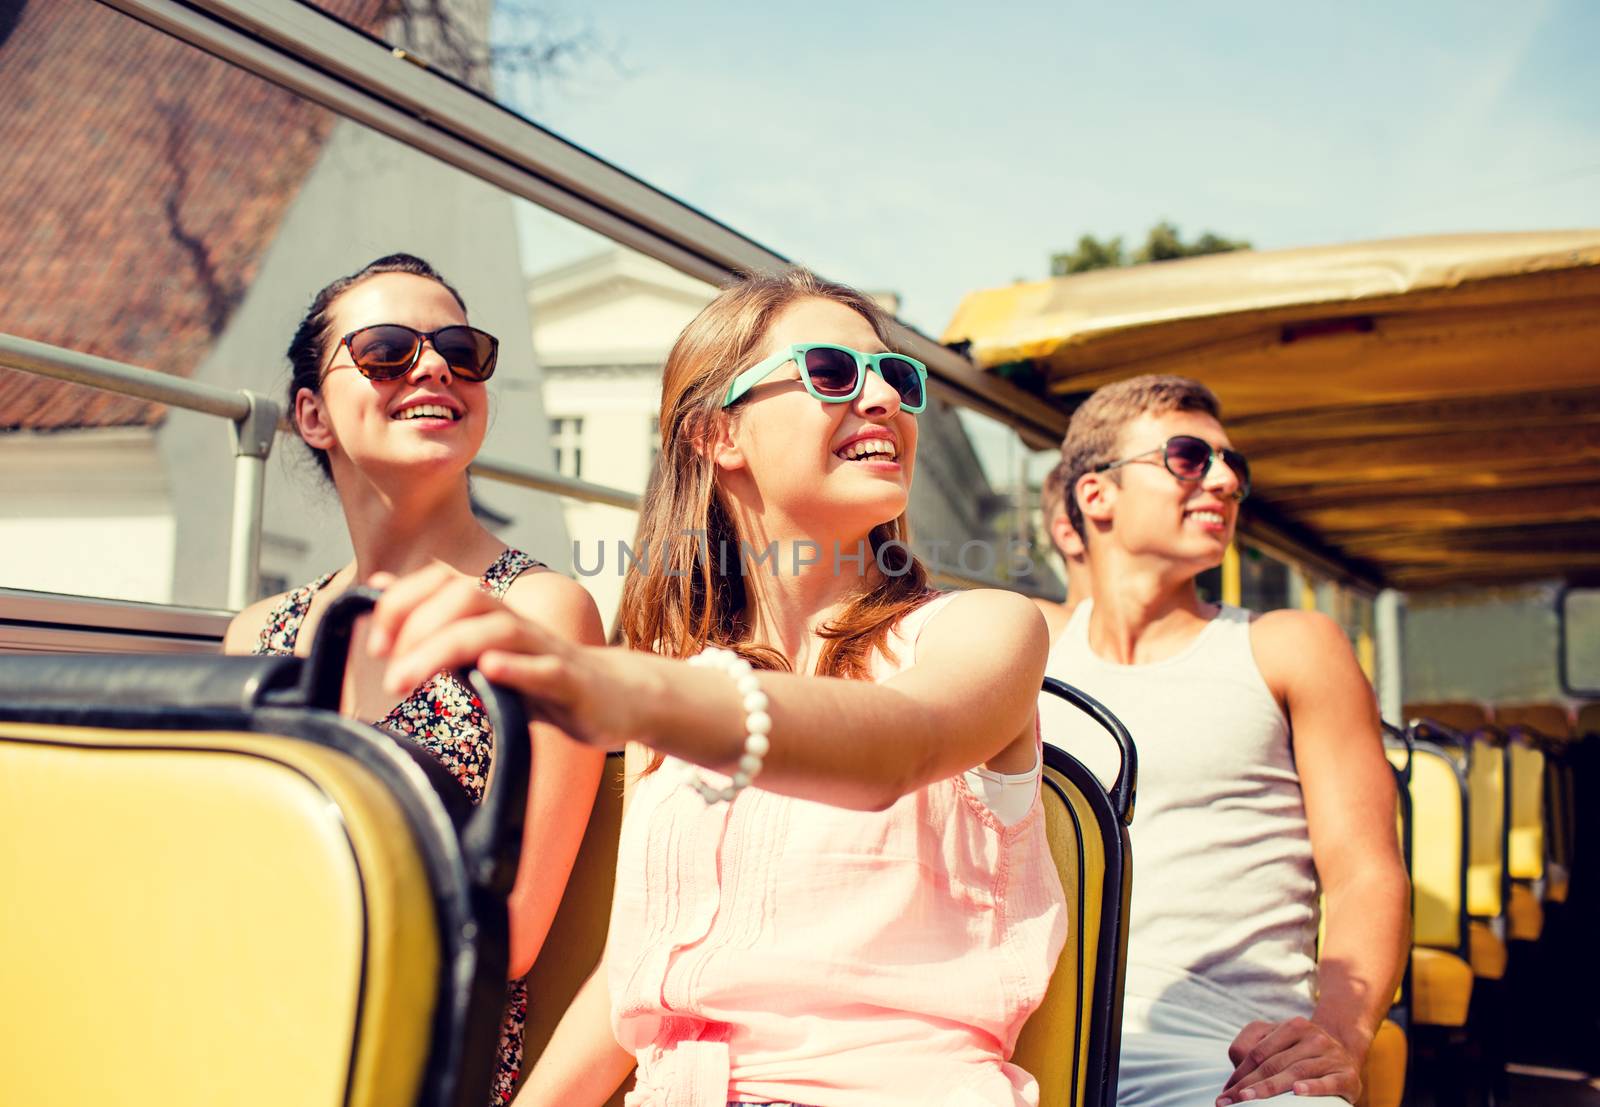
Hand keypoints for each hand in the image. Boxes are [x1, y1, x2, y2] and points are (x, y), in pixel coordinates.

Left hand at [366, 564, 638, 747]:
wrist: (617, 698)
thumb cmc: (546, 679)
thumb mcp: (488, 654)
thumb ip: (439, 627)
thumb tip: (382, 587)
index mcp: (495, 616)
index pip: (443, 585)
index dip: (403, 604)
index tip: (376, 646)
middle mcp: (518, 624)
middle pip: (464, 600)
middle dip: (416, 628)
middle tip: (388, 672)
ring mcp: (546, 650)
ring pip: (496, 632)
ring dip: (444, 650)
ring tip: (408, 678)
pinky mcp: (571, 682)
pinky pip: (544, 669)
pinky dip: (514, 667)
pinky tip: (488, 670)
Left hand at [1217, 1017, 1361, 1104]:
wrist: (1346, 1053)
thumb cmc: (1302, 1050)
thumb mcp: (1279, 1038)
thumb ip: (1255, 1044)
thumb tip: (1236, 1065)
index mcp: (1293, 1026)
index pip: (1259, 1052)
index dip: (1240, 1073)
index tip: (1225, 1093)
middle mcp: (1314, 1038)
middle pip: (1274, 1064)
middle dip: (1249, 1085)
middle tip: (1232, 1101)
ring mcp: (1331, 1056)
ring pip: (1296, 1072)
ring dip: (1271, 1088)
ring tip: (1250, 1099)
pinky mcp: (1347, 1076)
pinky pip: (1329, 1082)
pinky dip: (1313, 1087)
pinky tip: (1297, 1092)